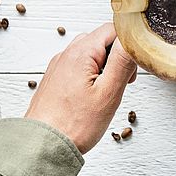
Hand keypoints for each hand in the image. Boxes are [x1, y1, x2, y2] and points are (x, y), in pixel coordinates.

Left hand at [25, 23, 136, 153]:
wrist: (42, 146)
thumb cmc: (74, 124)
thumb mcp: (108, 92)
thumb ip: (122, 61)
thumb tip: (132, 39)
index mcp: (81, 52)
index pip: (113, 29)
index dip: (129, 45)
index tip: (133, 67)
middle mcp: (67, 54)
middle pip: (102, 40)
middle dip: (117, 57)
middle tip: (122, 83)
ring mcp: (59, 66)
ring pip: (90, 54)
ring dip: (105, 68)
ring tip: (106, 94)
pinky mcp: (55, 79)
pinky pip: (78, 67)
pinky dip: (91, 76)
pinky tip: (91, 98)